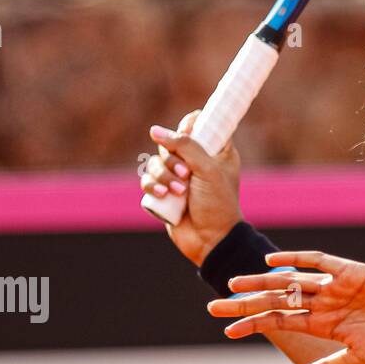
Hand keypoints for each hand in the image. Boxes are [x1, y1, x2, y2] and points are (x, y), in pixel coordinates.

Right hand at [141, 110, 242, 265]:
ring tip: (177, 191)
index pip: (200, 124)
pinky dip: (151, 186)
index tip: (186, 136)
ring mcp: (178, 177)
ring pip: (155, 162)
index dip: (189, 126)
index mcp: (216, 151)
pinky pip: (147, 179)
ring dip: (162, 176)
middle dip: (172, 159)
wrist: (211, 239)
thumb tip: (155, 130)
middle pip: (170, 143)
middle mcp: (196, 161)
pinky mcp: (164, 192)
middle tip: (185, 174)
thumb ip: (184, 146)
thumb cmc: (217, 203)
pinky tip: (162, 195)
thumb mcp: (207, 169)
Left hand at [207, 251, 364, 363]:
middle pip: (278, 300)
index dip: (254, 324)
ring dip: (263, 283)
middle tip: (214, 307)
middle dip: (246, 304)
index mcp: (324, 324)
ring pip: (291, 281)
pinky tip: (275, 262)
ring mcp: (336, 286)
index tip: (227, 330)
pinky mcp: (351, 271)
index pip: (281, 321)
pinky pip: (319, 262)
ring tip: (234, 284)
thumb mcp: (360, 357)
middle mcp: (324, 302)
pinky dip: (297, 259)